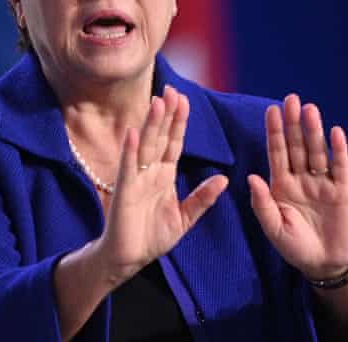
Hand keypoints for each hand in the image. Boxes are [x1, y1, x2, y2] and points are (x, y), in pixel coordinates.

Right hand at [96, 85, 228, 283]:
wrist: (129, 259)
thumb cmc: (153, 237)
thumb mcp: (185, 218)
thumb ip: (202, 199)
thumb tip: (224, 179)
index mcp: (164, 175)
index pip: (174, 142)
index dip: (179, 121)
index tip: (184, 99)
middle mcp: (150, 172)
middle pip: (160, 137)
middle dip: (166, 114)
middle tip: (171, 89)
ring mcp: (136, 179)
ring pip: (145, 146)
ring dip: (151, 124)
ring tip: (157, 102)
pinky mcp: (123, 192)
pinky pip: (127, 168)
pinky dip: (130, 150)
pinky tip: (133, 133)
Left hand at [248, 93, 347, 279]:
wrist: (324, 264)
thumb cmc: (294, 246)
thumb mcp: (273, 228)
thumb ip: (262, 203)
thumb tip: (251, 177)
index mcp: (281, 185)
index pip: (277, 152)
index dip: (274, 132)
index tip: (271, 110)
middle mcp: (301, 178)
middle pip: (297, 146)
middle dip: (293, 123)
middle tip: (291, 99)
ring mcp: (322, 182)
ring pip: (317, 151)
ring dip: (314, 131)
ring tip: (310, 110)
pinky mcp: (342, 190)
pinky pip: (340, 167)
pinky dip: (339, 150)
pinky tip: (336, 132)